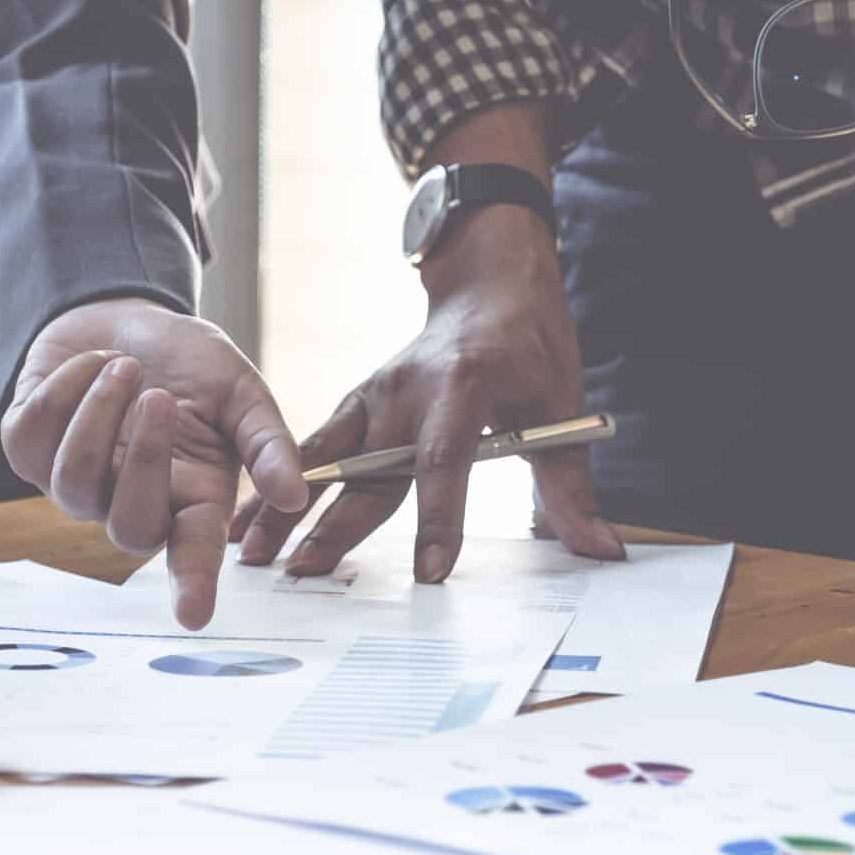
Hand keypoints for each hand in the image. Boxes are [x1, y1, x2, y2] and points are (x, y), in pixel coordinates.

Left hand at [0, 298, 307, 627]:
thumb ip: (267, 444)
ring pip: (73, 480)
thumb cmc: (189, 362)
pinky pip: (34, 433)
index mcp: (192, 496)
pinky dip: (65, 384)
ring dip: (99, 410)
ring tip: (124, 364)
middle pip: (129, 526)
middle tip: (158, 395)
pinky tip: (92, 363)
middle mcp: (132, 500)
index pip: (192, 554)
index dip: (193, 585)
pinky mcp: (28, 450)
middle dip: (142, 458)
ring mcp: (77, 483)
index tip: (194, 616)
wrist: (125, 312)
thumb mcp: (241, 392)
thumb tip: (294, 495)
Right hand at [229, 204, 623, 585]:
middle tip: (305, 573)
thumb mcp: (560, 408)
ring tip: (251, 552)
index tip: (431, 571)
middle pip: (370, 468)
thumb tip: (602, 550)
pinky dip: (282, 482)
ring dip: (285, 505)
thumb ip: (570, 488)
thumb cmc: (528, 343)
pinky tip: (254, 519)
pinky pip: (316, 447)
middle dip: (335, 524)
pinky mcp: (357, 401)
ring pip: (326, 458)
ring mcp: (374, 393)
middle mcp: (407, 390)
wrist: (487, 281)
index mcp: (462, 385)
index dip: (440, 517)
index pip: (446, 459)